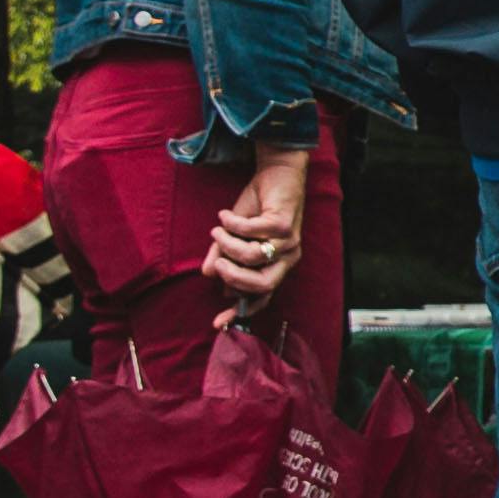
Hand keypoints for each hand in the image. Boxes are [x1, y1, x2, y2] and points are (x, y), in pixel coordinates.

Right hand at [206, 142, 307, 309]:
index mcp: (275, 266)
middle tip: (218, 262)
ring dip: (228, 244)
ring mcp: (289, 243)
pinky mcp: (285, 224)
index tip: (217, 323)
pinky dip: (233, 224)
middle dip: (234, 277)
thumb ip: (222, 255)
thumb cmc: (257, 208)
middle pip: (262, 285)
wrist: (277, 174)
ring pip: (253, 257)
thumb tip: (209, 274)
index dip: (240, 311)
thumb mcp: (233, 236)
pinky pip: (252, 232)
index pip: (262, 297)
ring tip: (218, 230)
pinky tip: (225, 215)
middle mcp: (286, 259)